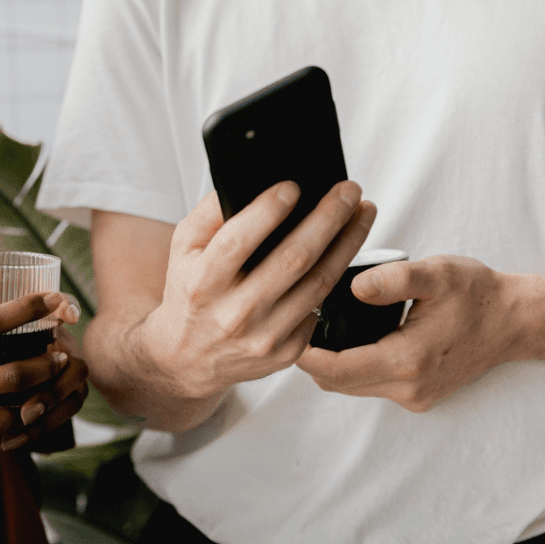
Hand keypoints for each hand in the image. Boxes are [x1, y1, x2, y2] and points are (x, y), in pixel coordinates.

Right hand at [136, 181, 374, 426]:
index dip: (268, 211)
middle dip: (328, 218)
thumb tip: (248, 184)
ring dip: (348, 243)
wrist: (189, 358)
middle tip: (348, 191)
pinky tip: (344, 252)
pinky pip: (320, 307)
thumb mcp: (182, 250)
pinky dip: (335, 276)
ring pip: (319, 283)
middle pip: (294, 259)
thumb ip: (208, 215)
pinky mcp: (287, 352)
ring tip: (362, 214)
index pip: (238, 241)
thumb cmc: (190, 295)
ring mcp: (263, 336)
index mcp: (203, 283)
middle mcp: (234, 313)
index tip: (294, 185)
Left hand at [297, 255, 521, 411]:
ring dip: (330, 364)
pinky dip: (352, 368)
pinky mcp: (419, 396)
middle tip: (293, 324)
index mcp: (407, 360)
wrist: (516, 321)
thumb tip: (353, 287)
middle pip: (337, 382)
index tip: (284, 329)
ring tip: (315, 328)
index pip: (335, 369)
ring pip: (352, 387)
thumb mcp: (436, 273)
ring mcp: (415, 396)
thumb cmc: (477, 293)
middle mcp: (409, 387)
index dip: (303, 353)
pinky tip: (347, 339)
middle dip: (310, 358)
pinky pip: (371, 386)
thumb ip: (392, 279)